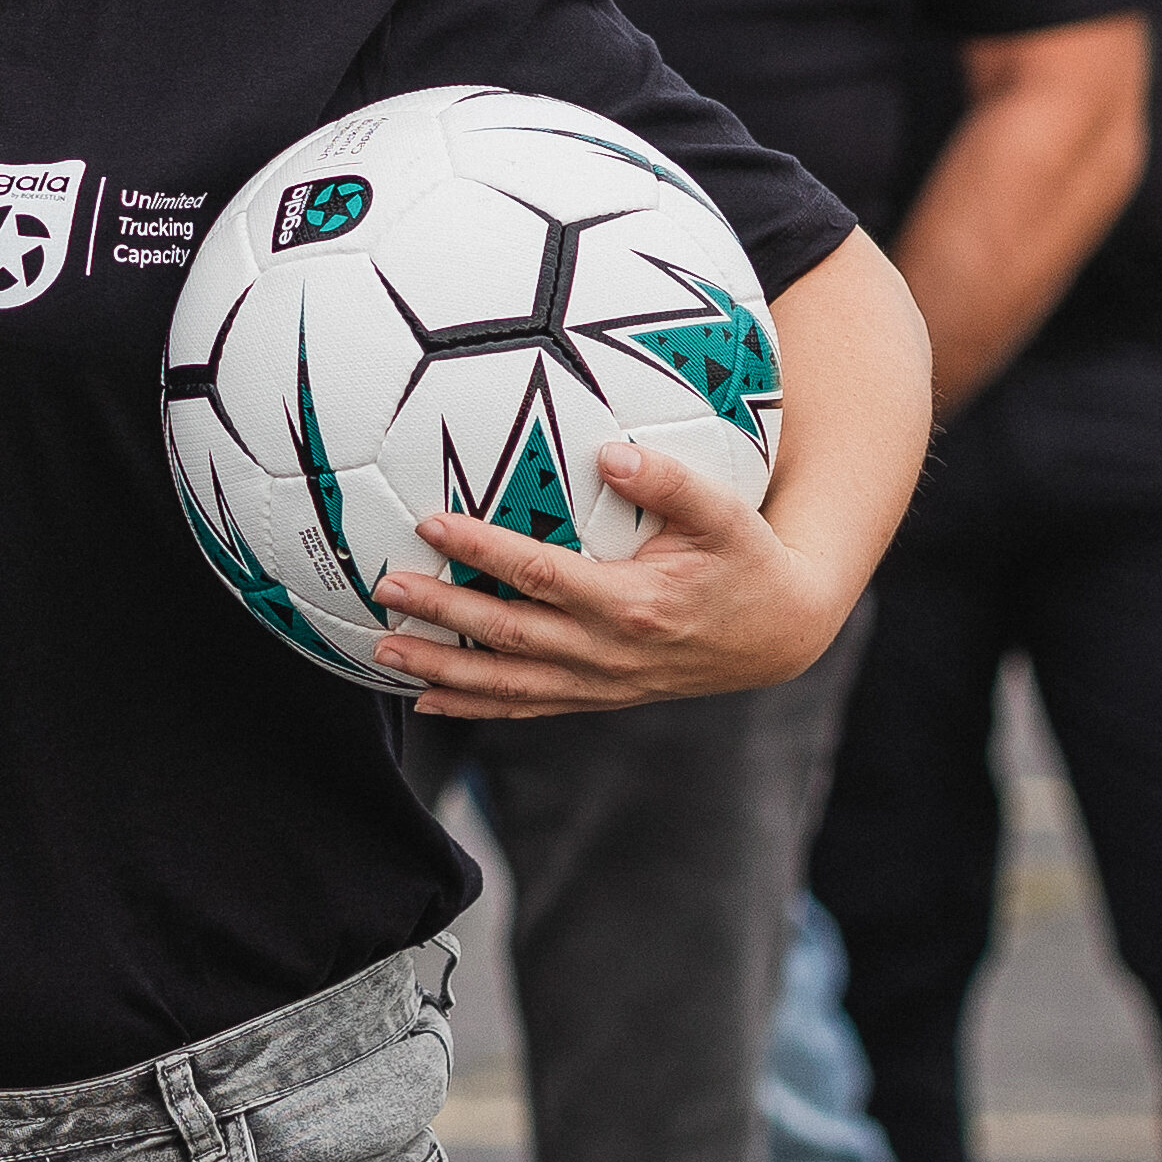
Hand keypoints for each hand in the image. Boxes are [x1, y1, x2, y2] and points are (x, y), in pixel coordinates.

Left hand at [380, 437, 855, 721]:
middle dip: (441, 613)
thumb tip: (610, 452)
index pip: (541, 575)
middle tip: (383, 587)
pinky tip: (425, 700)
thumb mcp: (726, 514)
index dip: (483, 550)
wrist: (779, 634)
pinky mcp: (598, 698)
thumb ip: (671, 481)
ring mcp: (602, 684)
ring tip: (382, 650)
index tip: (430, 522)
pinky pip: (526, 708)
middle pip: (509, 635)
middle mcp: (610, 653)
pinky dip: (474, 707)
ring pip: (508, 684)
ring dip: (442, 670)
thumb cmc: (747, 561)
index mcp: (635, 605)